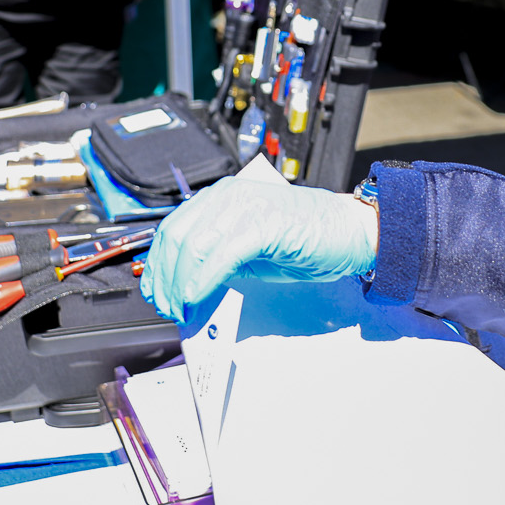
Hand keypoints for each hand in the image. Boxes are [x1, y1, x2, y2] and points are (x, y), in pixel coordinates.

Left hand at [140, 177, 378, 323]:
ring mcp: (246, 208)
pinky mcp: (263, 225)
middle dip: (164, 278)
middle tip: (165, 306)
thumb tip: (187, 284)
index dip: (157, 264)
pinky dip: (203, 281)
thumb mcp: (249, 245)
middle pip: (176, 237)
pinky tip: (197, 297)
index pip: (173, 228)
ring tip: (181, 307)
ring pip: (194, 246)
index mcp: (221, 197)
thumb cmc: (306, 237)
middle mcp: (228, 196)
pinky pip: (222, 256)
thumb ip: (218, 257)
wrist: (349, 231)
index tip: (155, 291)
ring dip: (179, 283)